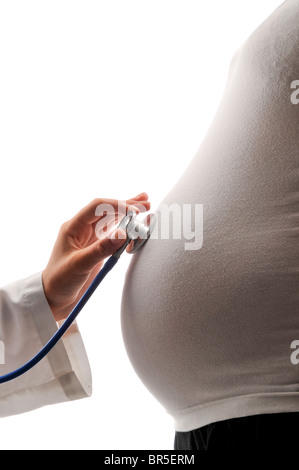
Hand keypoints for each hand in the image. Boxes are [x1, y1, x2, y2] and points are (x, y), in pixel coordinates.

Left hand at [42, 193, 149, 321]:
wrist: (53, 299)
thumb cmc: (59, 281)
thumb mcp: (79, 265)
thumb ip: (101, 249)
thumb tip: (123, 233)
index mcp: (73, 227)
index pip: (97, 207)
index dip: (117, 206)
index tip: (134, 211)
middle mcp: (82, 229)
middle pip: (107, 211)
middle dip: (126, 205)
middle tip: (145, 204)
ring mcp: (90, 239)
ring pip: (112, 221)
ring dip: (128, 214)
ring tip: (145, 207)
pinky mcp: (97, 249)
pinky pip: (114, 235)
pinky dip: (126, 228)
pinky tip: (136, 226)